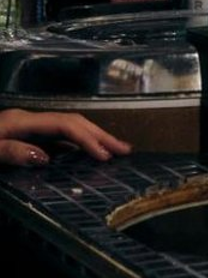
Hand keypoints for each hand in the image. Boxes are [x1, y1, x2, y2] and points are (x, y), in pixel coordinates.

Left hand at [0, 109, 129, 165]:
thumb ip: (12, 151)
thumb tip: (45, 158)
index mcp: (22, 120)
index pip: (64, 124)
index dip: (87, 138)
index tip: (105, 157)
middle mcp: (29, 119)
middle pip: (72, 121)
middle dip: (100, 134)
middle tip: (125, 150)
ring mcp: (28, 126)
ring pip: (68, 127)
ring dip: (92, 136)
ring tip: (115, 150)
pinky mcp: (24, 135)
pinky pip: (58, 137)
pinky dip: (77, 143)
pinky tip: (87, 154)